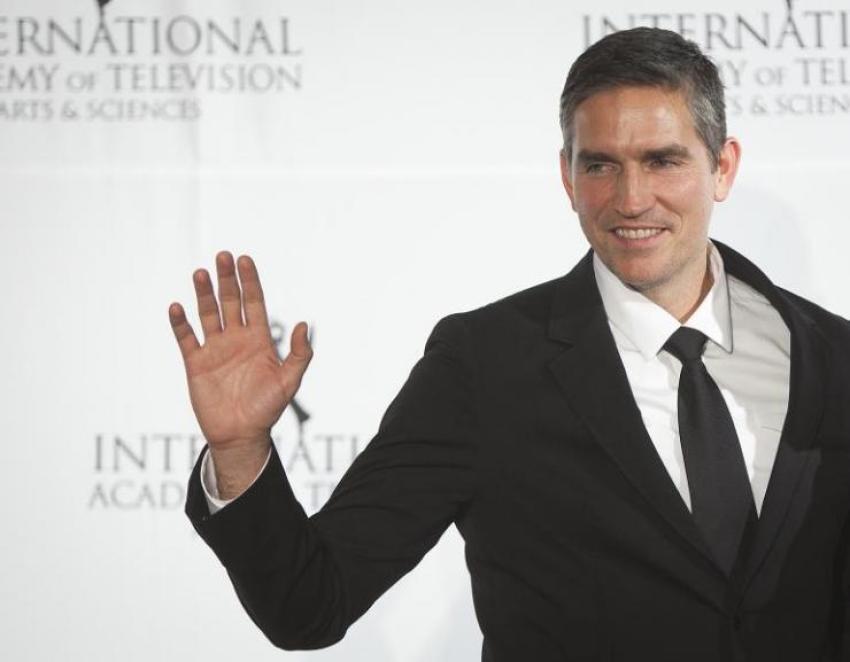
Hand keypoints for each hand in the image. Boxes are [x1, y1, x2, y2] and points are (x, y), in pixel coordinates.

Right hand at [168, 252, 311, 459]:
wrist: (241, 434)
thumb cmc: (267, 408)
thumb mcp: (289, 381)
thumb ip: (300, 354)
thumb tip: (305, 324)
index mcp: (259, 340)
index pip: (254, 303)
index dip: (250, 281)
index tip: (245, 260)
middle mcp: (236, 339)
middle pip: (230, 302)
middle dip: (227, 279)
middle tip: (223, 256)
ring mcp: (215, 349)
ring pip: (208, 314)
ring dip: (203, 294)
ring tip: (200, 273)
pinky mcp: (196, 363)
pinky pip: (186, 338)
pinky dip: (180, 323)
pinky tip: (177, 307)